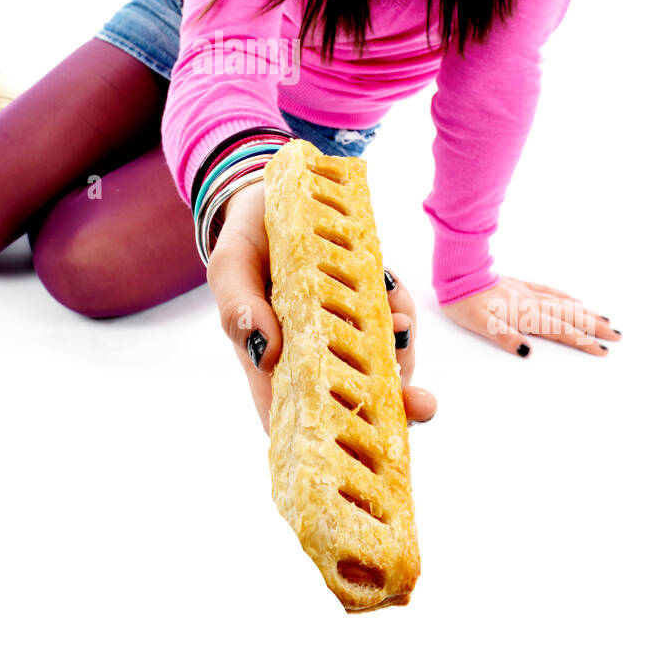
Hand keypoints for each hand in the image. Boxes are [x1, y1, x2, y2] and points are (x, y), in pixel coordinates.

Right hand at [206, 178, 436, 432]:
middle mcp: (315, 356)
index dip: (332, 449)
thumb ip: (238, 308)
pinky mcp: (367, 304)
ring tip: (401, 326)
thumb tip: (267, 351)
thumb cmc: (244, 240)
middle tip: (421, 403)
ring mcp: (345, 332)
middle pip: (355, 404)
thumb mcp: (230, 267)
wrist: (270, 193)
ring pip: (383, 366)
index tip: (365, 458)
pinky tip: (392, 292)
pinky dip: (401, 312)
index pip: (300, 424)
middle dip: (393, 412)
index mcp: (274, 365)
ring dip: (403, 357)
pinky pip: (394, 321)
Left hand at [441, 275, 622, 356]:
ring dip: (585, 312)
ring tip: (606, 320)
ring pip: (563, 303)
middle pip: (569, 316)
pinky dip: (564, 297)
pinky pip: (548, 290)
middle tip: (618, 335)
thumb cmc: (464, 303)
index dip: (581, 341)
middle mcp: (531, 303)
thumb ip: (504, 337)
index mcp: (524, 314)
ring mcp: (526, 292)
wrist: (456, 273)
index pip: (559, 330)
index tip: (603, 350)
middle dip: (594, 327)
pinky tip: (574, 299)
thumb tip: (528, 351)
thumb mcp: (479, 324)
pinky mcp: (519, 284)